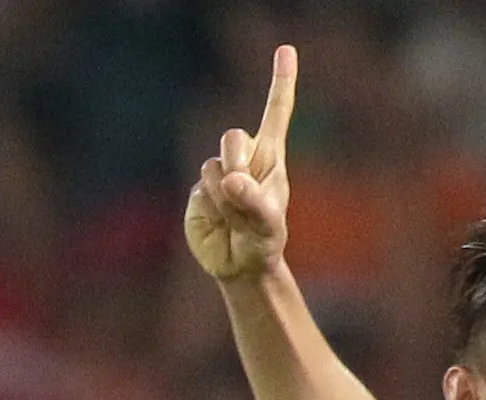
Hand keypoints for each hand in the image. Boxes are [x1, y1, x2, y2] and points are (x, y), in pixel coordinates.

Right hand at [188, 47, 297, 283]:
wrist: (239, 263)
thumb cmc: (263, 241)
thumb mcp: (268, 226)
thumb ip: (253, 202)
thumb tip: (232, 178)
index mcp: (270, 157)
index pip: (276, 114)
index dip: (280, 82)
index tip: (286, 49)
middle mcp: (243, 158)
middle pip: (233, 137)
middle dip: (237, 163)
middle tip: (242, 193)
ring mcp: (219, 171)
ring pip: (214, 167)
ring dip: (226, 198)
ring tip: (235, 219)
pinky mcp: (199, 189)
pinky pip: (201, 189)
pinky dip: (212, 209)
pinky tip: (219, 222)